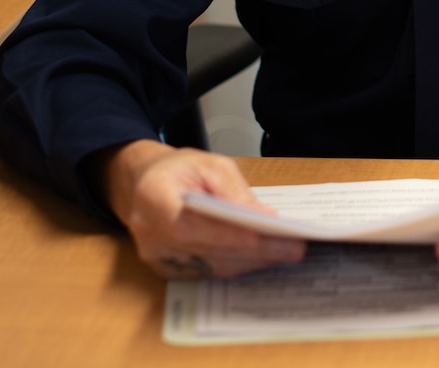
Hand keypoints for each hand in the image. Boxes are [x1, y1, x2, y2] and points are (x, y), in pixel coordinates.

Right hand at [96, 139, 306, 280]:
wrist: (146, 185)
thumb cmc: (180, 170)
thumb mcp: (209, 165)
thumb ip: (234, 191)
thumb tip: (264, 217)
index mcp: (153, 198)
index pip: (188, 225)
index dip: (224, 235)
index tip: (259, 237)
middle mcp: (148, 233)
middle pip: (205, 250)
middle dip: (253, 251)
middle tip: (293, 248)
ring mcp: (155, 256)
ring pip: (209, 266)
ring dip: (251, 262)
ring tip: (287, 253)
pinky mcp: (166, 269)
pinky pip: (206, 272)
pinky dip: (237, 265)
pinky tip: (264, 258)